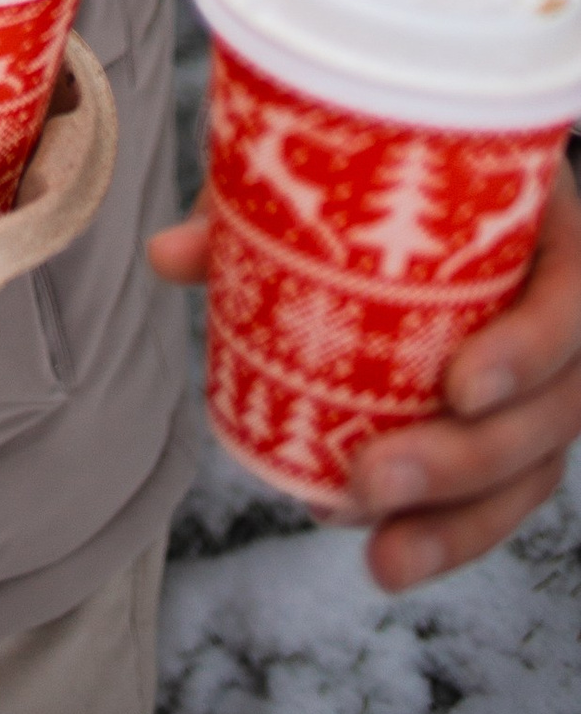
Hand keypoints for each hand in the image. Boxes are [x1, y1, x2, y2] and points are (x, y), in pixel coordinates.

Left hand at [148, 159, 580, 588]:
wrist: (439, 172)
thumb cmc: (399, 160)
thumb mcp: (352, 161)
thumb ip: (271, 197)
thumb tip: (172, 256)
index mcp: (551, 232)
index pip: (570, 301)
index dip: (527, 350)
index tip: (455, 384)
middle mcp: (563, 313)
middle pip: (553, 409)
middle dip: (464, 459)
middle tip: (370, 477)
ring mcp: (548, 381)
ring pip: (531, 469)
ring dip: (456, 522)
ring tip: (378, 549)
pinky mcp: (517, 429)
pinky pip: (500, 494)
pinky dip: (445, 531)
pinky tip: (383, 554)